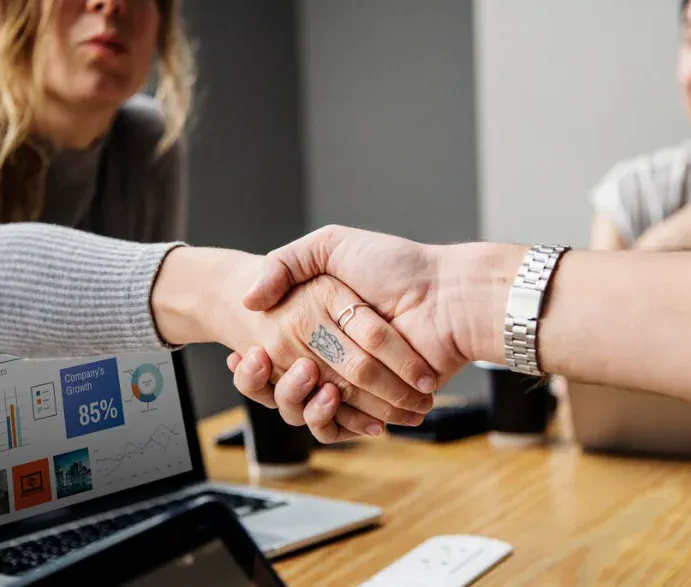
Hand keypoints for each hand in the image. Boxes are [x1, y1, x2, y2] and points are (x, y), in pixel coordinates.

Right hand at [154, 247, 436, 442]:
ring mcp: (352, 384)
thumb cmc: (395, 265)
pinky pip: (339, 425)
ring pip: (303, 409)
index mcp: (317, 324)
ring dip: (293, 398)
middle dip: (265, 379)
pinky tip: (323, 396)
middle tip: (258, 359)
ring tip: (301, 373)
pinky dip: (327, 419)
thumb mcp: (331, 245)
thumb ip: (286, 262)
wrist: (448, 295)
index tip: (242, 353)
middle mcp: (330, 356)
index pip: (271, 352)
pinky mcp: (374, 406)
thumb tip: (248, 297)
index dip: (252, 360)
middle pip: (282, 384)